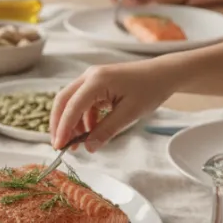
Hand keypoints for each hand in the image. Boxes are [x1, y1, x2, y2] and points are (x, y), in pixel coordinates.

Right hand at [49, 62, 172, 151]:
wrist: (163, 75)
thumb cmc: (149, 90)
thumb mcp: (129, 114)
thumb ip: (106, 131)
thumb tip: (89, 147)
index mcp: (96, 80)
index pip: (72, 106)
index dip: (63, 128)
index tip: (59, 146)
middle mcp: (89, 76)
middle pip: (64, 101)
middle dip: (59, 124)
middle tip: (59, 146)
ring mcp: (92, 79)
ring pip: (71, 102)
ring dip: (71, 123)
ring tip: (76, 144)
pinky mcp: (97, 85)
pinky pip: (83, 103)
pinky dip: (83, 119)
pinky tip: (89, 133)